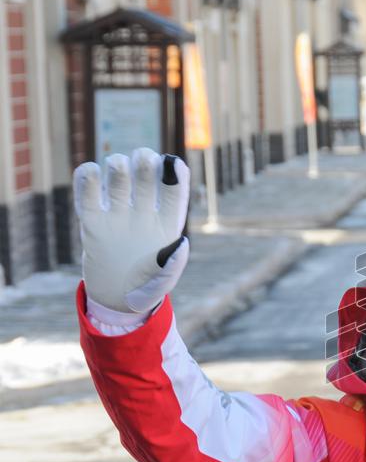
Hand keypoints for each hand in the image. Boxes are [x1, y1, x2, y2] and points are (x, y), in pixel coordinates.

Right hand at [73, 148, 189, 313]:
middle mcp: (143, 214)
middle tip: (142, 159)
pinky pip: (88, 194)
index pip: (173, 191)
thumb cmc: (146, 292)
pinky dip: (87, 178)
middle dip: (145, 161)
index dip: (174, 174)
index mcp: (167, 224)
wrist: (115, 302)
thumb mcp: (162, 283)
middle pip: (147, 177)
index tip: (171, 162)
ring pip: (119, 179)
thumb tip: (181, 243)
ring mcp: (117, 216)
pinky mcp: (92, 222)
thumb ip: (172, 264)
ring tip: (116, 167)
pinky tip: (90, 172)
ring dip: (118, 165)